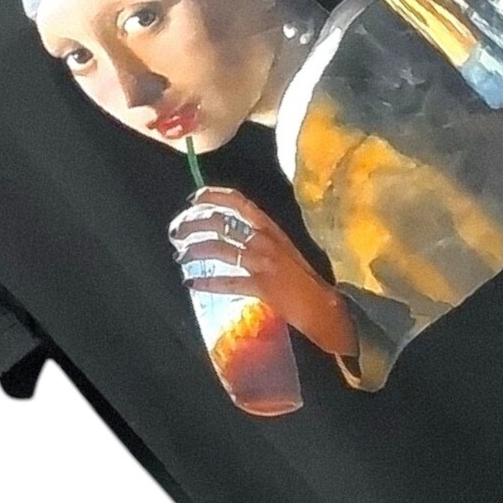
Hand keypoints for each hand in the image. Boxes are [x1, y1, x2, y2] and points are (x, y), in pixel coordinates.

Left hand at [168, 186, 357, 358]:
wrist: (324, 306)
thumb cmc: (302, 279)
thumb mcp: (282, 249)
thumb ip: (259, 239)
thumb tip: (229, 233)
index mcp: (271, 228)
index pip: (240, 202)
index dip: (214, 196)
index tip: (194, 199)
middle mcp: (266, 240)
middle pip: (222, 222)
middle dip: (194, 224)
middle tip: (178, 232)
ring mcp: (264, 262)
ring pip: (220, 249)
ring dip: (195, 251)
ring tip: (181, 257)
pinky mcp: (262, 287)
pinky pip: (228, 282)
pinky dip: (206, 282)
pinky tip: (192, 284)